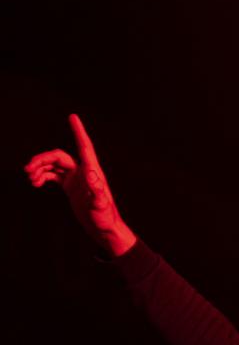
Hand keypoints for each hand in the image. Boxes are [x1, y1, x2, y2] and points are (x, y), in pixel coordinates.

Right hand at [24, 115, 136, 256]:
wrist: (102, 229)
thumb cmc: (104, 218)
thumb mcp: (100, 205)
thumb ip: (97, 191)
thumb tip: (91, 174)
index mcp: (92, 171)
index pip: (84, 146)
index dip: (78, 131)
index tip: (73, 116)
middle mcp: (84, 171)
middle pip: (59, 156)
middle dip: (42, 159)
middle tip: (27, 170)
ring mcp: (76, 178)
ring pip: (54, 164)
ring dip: (40, 168)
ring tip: (30, 178)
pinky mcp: (70, 186)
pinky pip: (53, 174)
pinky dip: (43, 175)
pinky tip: (36, 183)